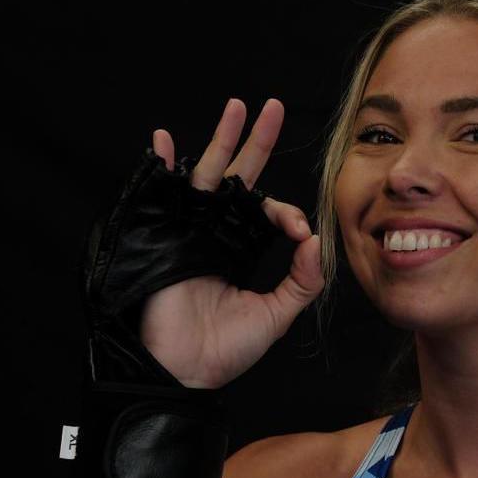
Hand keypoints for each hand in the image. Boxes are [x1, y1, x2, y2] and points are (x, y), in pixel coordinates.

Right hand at [140, 97, 323, 388]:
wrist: (188, 370)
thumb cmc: (228, 349)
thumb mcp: (277, 313)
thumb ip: (303, 278)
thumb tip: (314, 238)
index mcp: (243, 251)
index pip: (269, 212)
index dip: (288, 213)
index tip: (296, 232)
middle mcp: (217, 234)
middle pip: (239, 178)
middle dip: (256, 142)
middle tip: (271, 107)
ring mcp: (191, 231)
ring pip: (208, 175)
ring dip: (220, 139)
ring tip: (236, 107)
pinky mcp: (167, 236)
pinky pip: (165, 193)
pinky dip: (163, 164)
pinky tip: (164, 138)